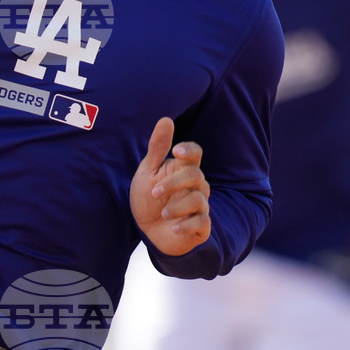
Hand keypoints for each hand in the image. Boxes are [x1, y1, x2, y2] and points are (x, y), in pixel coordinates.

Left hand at [130, 117, 210, 255]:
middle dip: (173, 183)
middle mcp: (195, 186)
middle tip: (154, 193)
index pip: (195, 153)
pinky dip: (187, 225)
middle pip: (195, 175)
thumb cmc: (148, 198)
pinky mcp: (200, 227)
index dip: (189, 150)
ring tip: (163, 213)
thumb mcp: (148, 172)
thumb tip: (166, 119)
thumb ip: (157, 148)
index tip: (176, 151)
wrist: (147, 230)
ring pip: (199, 200)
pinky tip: (174, 228)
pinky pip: (202, 222)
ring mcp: (199, 206)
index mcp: (182, 169)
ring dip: (177, 206)